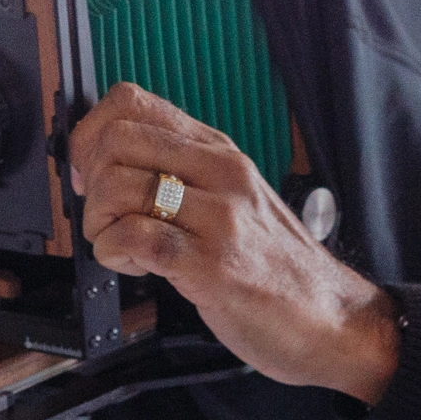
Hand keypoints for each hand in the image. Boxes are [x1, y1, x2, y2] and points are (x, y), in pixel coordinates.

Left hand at [71, 86, 399, 403]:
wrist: (331, 317)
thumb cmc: (275, 264)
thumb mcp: (233, 198)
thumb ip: (183, 175)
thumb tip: (112, 164)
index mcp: (219, 151)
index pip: (132, 102)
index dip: (92, 134)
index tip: (91, 171)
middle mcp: (220, 172)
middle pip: (117, 140)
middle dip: (89, 182)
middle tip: (103, 215)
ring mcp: (220, 216)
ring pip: (119, 188)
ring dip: (99, 225)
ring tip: (121, 245)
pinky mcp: (212, 264)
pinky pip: (136, 238)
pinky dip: (115, 252)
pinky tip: (135, 266)